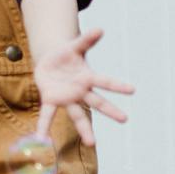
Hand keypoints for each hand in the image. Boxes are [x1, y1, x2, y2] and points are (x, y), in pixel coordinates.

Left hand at [33, 27, 134, 145]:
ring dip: (84, 130)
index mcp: (87, 77)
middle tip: (125, 119)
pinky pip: (48, 114)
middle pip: (97, 102)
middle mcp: (80, 91)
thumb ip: (86, 40)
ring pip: (77, 115)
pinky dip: (44, 126)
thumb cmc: (65, 55)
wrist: (49, 63)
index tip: (133, 90)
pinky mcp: (51, 100)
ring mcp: (67, 98)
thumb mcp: (74, 46)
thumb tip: (100, 29)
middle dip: (110, 110)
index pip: (105, 81)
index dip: (118, 85)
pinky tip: (42, 139)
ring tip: (93, 143)